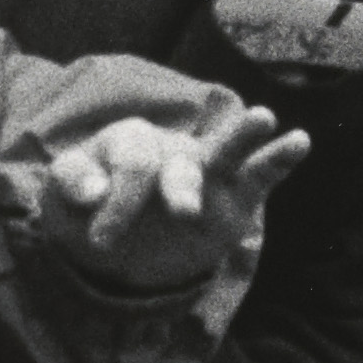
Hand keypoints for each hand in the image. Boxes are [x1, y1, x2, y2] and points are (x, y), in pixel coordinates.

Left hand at [32, 95, 311, 296]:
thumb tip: (93, 191)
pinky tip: (300, 140)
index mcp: (126, 144)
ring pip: (224, 151)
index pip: (131, 165)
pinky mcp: (234, 198)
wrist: (117, 244)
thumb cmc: (88, 212)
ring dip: (243, 135)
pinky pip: (259, 174)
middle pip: (177, 161)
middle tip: (182, 214)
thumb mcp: (63, 199)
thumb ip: (70, 184)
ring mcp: (205, 172)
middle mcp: (169, 150)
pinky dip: (279, 158)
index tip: (101, 243)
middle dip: (180, 188)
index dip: (118, 203)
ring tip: (263, 117)